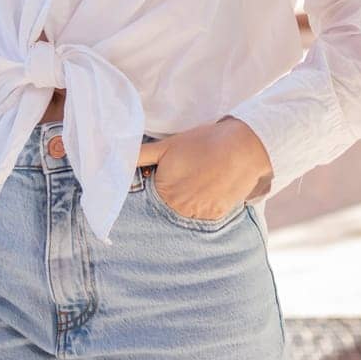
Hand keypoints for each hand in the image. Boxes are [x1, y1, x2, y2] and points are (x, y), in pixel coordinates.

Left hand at [135, 116, 273, 220]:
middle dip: (174, 194)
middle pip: (168, 207)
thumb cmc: (203, 142)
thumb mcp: (167, 145)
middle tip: (189, 176)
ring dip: (189, 201)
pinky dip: (206, 204)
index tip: (170, 175)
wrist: (242, 147)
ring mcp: (198, 214)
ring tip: (200, 181)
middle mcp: (179, 208)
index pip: (151, 198)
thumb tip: (118, 160)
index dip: (159, 184)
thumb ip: (141, 155)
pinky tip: (211, 187)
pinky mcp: (216, 216)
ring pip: (186, 213)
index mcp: (163, 191)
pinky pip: (204, 216)